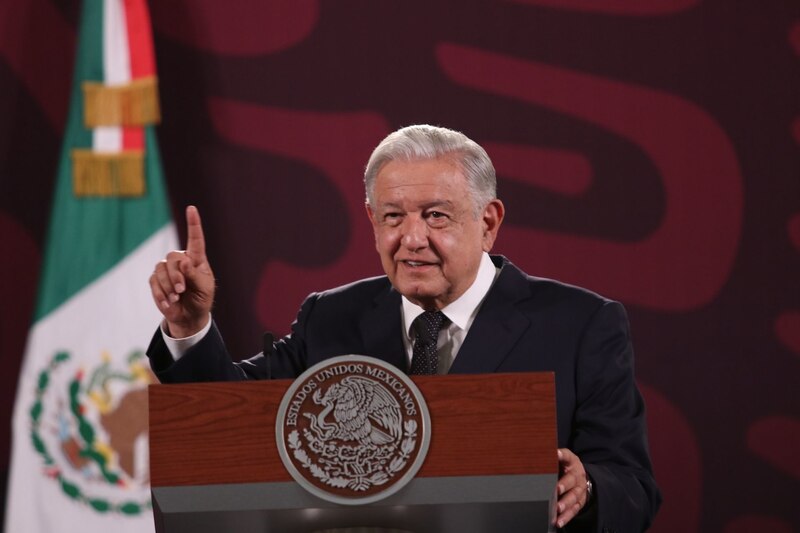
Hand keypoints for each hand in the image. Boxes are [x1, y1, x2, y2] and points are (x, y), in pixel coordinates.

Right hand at [149, 205, 214, 336]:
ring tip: (176, 297)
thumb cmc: (200, 299)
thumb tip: (184, 261)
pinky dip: (161, 294)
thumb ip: (194, 275)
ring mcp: (167, 270)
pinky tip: (168, 303)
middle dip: (176, 275)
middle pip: (173, 258)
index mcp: (196, 259)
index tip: (192, 208)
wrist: (189, 316)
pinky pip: (154, 282)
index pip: (195, 239)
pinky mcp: (156, 280)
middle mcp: (180, 261)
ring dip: (168, 286)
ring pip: (161, 270)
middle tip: (182, 290)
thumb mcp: (203, 288)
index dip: (193, 223)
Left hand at [554, 448, 590, 528]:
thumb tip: (530, 454)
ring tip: (558, 509)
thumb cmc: (564, 466)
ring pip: (574, 497)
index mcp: (571, 462)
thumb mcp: (560, 459)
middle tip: (557, 489)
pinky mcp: (579, 502)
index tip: (556, 454)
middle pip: (572, 480)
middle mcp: (577, 475)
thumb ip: (549, 457)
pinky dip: (566, 517)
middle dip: (564, 485)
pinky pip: (574, 510)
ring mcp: (580, 490)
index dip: (562, 455)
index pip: (567, 456)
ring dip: (565, 503)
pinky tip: (559, 521)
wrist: (580, 477)